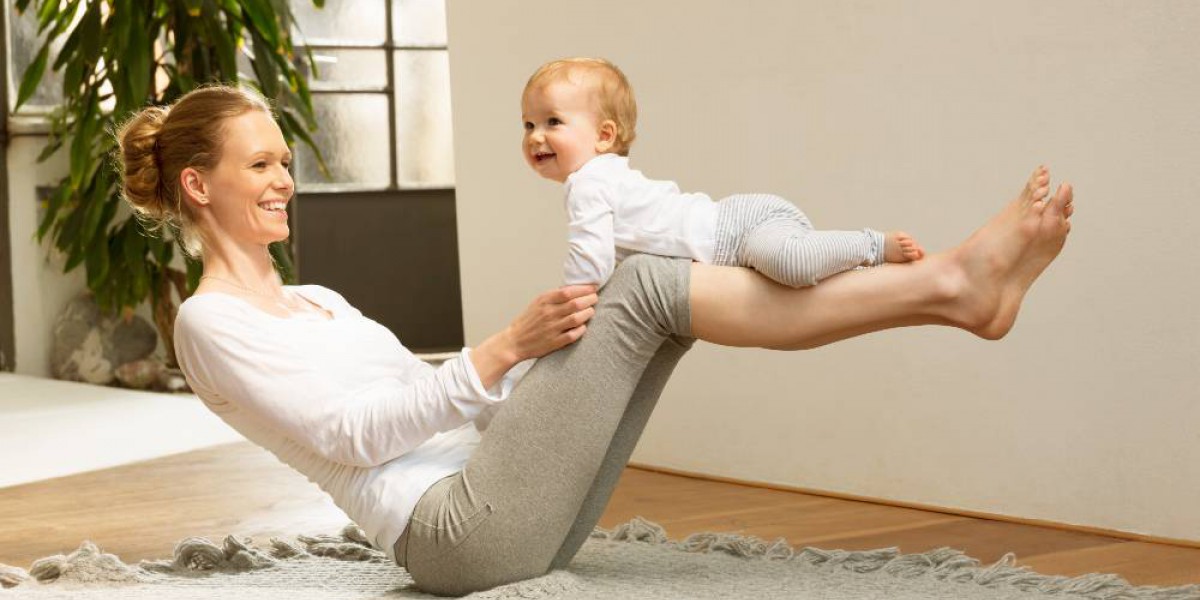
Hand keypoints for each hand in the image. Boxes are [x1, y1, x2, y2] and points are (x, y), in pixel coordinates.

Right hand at [470, 285, 597, 387]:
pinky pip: (573, 334)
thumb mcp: (537, 303)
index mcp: (544, 301)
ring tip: (591, 311)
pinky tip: (583, 326)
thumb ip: (554, 296)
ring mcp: (552, 328)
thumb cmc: (528, 321)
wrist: (514, 341)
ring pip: (576, 318)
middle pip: (575, 304)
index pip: (568, 291)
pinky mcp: (554, 342)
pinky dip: (581, 329)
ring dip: (588, 313)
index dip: (584, 288)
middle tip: (594, 298)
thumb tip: (574, 289)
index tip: (593, 287)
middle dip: (590, 299)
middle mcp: (548, 313)